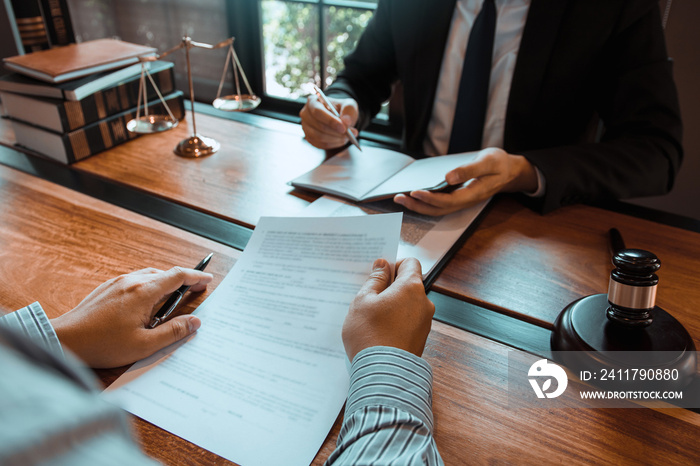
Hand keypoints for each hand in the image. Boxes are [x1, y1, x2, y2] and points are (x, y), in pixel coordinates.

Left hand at [51, 267, 212, 367]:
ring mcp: (118, 282)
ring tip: (173, 299)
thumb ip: (173, 332)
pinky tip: (148, 303)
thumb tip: (195, 322)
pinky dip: (150, 286)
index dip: (196, 276)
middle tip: (195, 290)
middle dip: (183, 280)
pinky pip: (135, 280)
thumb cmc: (102, 344)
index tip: (208, 279)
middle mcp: (132, 281)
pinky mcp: (107, 287)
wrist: (65, 339)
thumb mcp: (144, 344)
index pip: (178, 276)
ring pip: (149, 275)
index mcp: (144, 292)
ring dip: (165, 283)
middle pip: (165, 274)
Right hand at [300, 94, 358, 148]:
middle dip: (336, 132)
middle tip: (349, 134)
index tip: (343, 128)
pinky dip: (333, 144)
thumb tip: (346, 122)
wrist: (339, 118)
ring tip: (347, 136)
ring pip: (320, 137)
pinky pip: (321, 144)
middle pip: (319, 126)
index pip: (318, 112)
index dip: (330, 121)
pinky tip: (341, 140)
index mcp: (313, 102)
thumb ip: (349, 110)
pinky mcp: (309, 138)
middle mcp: (306, 114)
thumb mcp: (349, 105)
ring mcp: (306, 127)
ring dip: (336, 139)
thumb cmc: (341, 109)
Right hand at [342, 258, 434, 361]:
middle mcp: (424, 303)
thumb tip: (382, 266)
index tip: (379, 274)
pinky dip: (397, 322)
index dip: (394, 265)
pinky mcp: (421, 338)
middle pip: (409, 285)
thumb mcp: (363, 301)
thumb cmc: (369, 335)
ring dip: (393, 306)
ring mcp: (425, 322)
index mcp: (411, 288)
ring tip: (373, 319)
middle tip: (370, 298)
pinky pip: (409, 321)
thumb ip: (375, 280)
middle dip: (391, 288)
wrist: (382, 374)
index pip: (410, 263)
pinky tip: (380, 332)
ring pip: (408, 304)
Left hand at [394, 147, 537, 215]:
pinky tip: (413, 195)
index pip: (448, 201)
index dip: (430, 199)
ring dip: (418, 205)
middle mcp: (465, 201)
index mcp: (473, 193)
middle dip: (417, 205)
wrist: (510, 170)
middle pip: (438, 209)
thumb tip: (449, 176)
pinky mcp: (458, 197)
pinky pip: (439, 204)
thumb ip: (470, 170)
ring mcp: (461, 201)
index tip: (415, 191)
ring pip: (437, 209)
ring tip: (400, 198)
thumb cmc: (500, 163)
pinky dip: (424, 202)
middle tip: (398, 197)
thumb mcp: (489, 161)